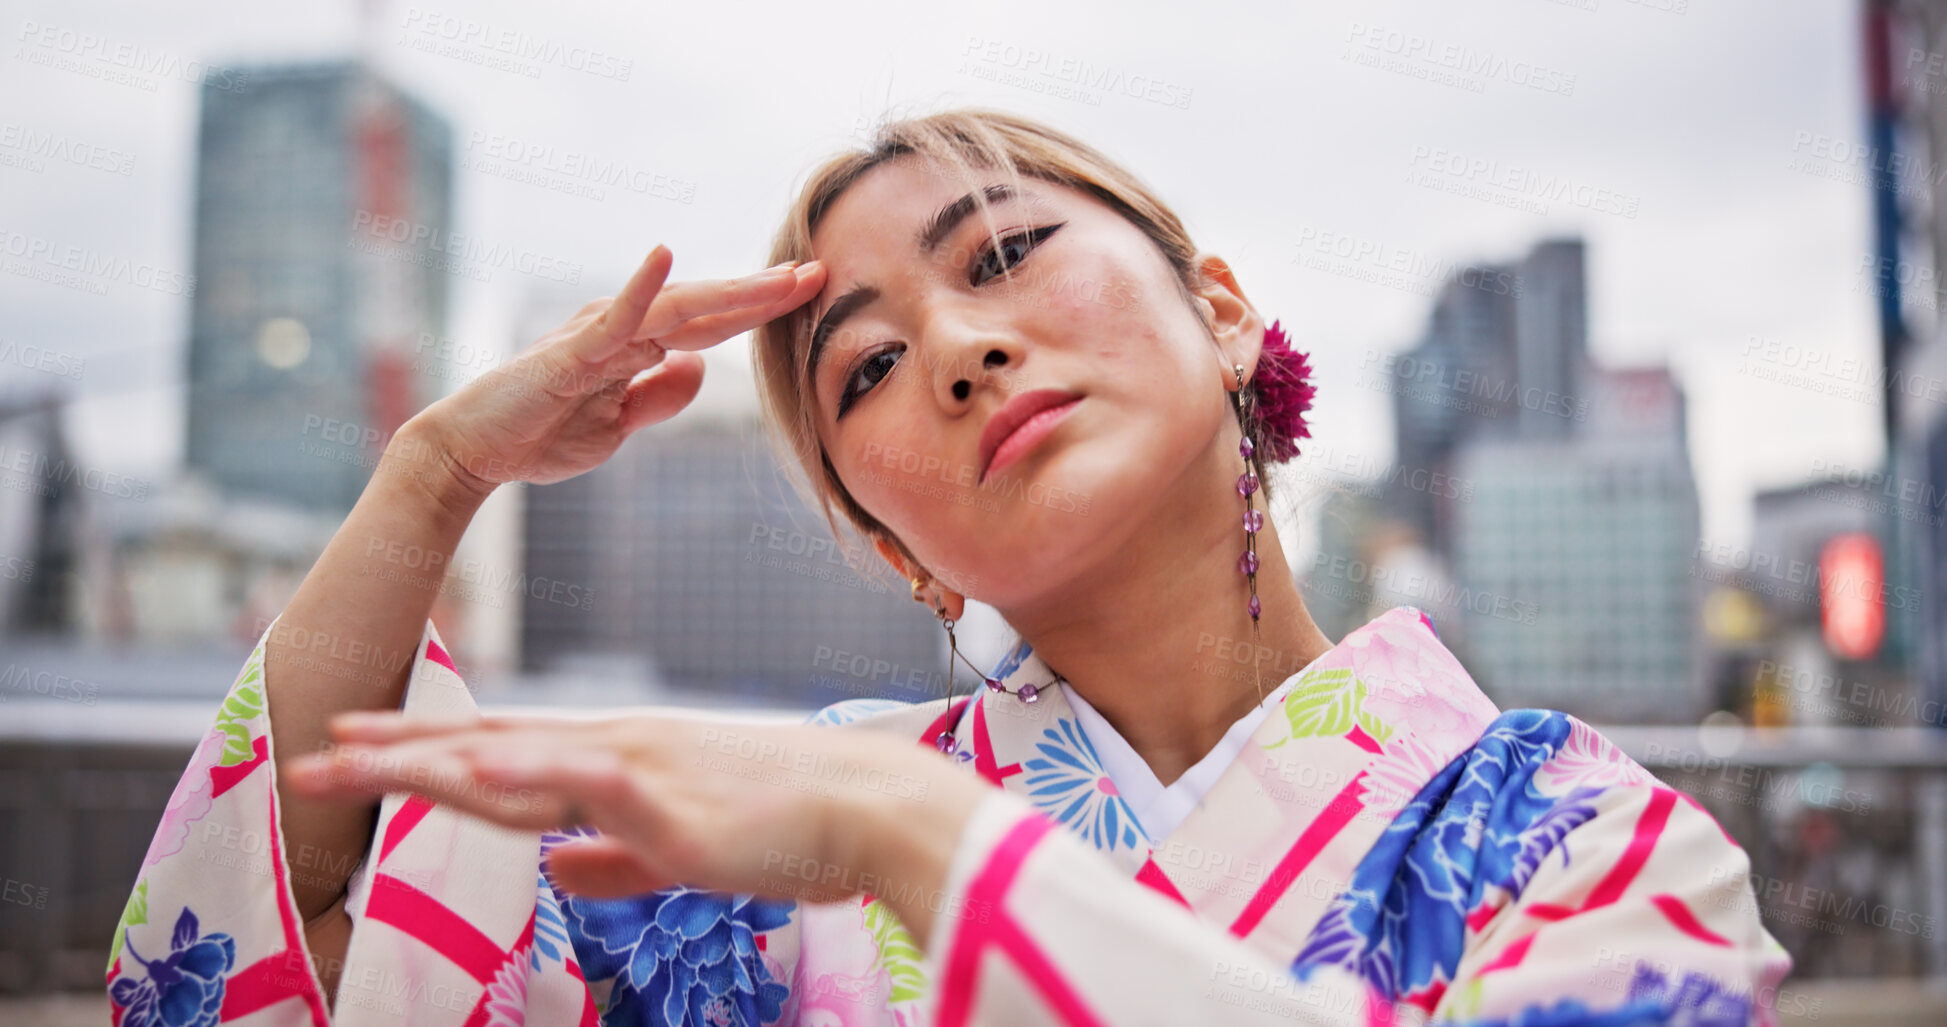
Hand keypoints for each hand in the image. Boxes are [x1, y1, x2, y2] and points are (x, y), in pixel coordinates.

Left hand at [282, 709, 988, 920]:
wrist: (869, 808)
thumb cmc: (792, 828)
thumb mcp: (685, 848)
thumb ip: (616, 858)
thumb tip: (555, 870)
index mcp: (618, 762)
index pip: (501, 754)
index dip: (424, 753)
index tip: (355, 745)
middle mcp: (615, 749)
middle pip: (483, 750)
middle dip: (393, 752)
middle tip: (309, 749)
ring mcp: (637, 765)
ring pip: (509, 759)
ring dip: (425, 759)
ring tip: (350, 757)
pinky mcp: (667, 795)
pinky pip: (581, 781)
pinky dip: (522, 773)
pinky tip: (470, 771)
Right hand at [407, 246, 826, 498]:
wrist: (477, 452)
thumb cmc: (541, 434)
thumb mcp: (619, 425)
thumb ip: (659, 396)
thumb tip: (700, 369)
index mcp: (637, 345)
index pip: (712, 323)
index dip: (759, 308)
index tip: (809, 290)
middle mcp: (622, 328)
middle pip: (706, 307)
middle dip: (762, 292)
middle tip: (818, 270)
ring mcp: (598, 336)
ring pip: (676, 308)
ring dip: (726, 289)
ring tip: (775, 274)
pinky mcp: (571, 352)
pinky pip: (612, 317)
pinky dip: (639, 287)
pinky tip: (664, 256)